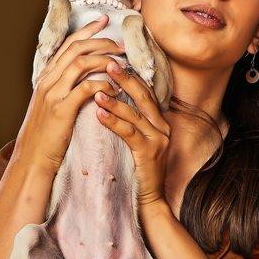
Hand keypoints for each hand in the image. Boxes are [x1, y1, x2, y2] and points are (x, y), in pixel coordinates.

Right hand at [14, 14, 125, 174]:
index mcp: (47, 76)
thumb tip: (83, 74)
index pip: (68, 44)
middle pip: (76, 49)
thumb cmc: (47, 132)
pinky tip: (115, 89)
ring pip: (80, 64)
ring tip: (122, 63)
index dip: (87, 30)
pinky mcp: (62, 109)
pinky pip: (86, 88)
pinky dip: (103, 84)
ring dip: (104, 60)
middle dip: (101, 41)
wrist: (32, 158)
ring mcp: (54, 93)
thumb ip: (63, 85)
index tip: (104, 21)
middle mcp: (48, 80)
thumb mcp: (51, 103)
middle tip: (121, 44)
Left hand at [94, 60, 171, 206]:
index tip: (113, 61)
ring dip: (115, 100)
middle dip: (125, 78)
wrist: (148, 198)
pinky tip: (99, 113)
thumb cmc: (138, 165)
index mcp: (158, 119)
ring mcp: (158, 138)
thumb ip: (131, 118)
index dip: (130, 76)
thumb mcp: (137, 138)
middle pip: (143, 95)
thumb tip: (111, 96)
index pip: (144, 91)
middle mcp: (162, 125)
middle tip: (108, 63)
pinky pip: (130, 133)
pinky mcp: (150, 152)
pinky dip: (114, 121)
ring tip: (97, 90)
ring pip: (135, 113)